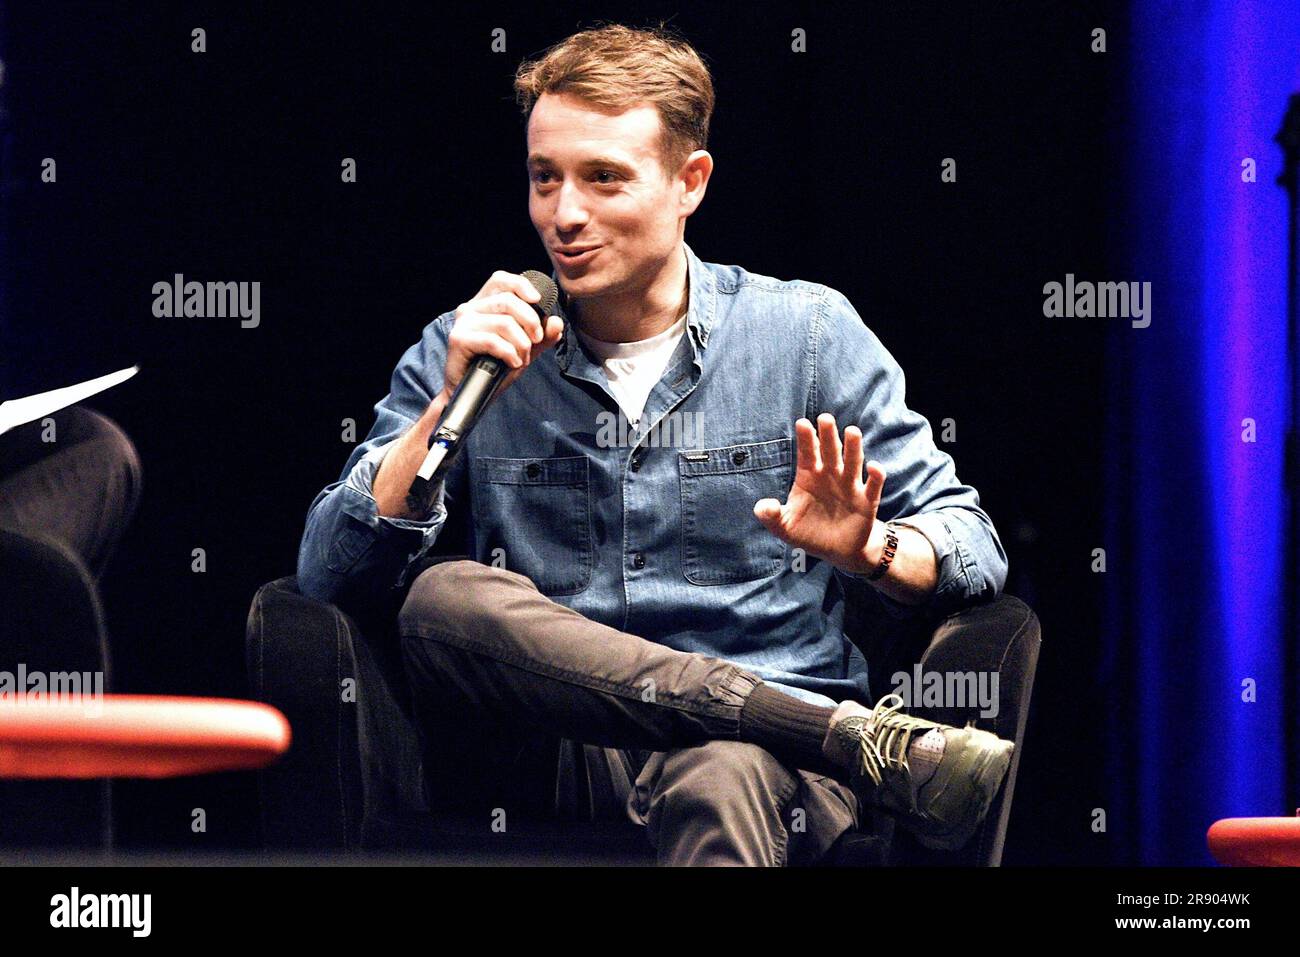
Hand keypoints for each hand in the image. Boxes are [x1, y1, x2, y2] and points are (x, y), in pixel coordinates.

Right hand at [440, 270, 564, 404]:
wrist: (474, 394)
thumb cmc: (495, 368)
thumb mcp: (524, 349)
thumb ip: (542, 337)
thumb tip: (557, 322)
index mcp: (484, 303)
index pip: (502, 280)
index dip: (521, 285)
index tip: (538, 300)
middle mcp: (470, 308)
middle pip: (508, 300)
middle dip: (530, 321)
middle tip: (536, 340)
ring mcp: (463, 323)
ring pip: (504, 322)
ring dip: (521, 344)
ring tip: (522, 358)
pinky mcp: (459, 339)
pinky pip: (493, 340)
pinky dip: (509, 353)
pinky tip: (513, 363)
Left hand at [753, 413, 887, 574]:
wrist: (837, 550)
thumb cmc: (808, 532)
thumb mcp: (785, 528)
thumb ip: (771, 517)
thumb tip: (762, 507)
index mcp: (809, 476)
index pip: (806, 454)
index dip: (805, 439)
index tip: (802, 423)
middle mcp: (830, 475)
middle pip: (829, 451)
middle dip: (827, 435)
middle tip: (825, 418)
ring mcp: (849, 485)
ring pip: (852, 462)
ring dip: (853, 447)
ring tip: (852, 431)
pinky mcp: (867, 500)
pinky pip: (873, 484)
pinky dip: (876, 475)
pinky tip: (873, 467)